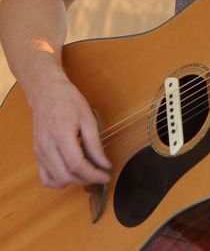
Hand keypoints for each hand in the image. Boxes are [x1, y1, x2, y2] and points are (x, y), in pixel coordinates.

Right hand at [29, 69, 110, 188]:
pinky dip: (58, 181)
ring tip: (87, 173)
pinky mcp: (36, 154)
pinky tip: (70, 174)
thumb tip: (103, 164)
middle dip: (86, 180)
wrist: (47, 92)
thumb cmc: (69, 101)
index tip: (106, 175)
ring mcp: (39, 151)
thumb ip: (94, 144)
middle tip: (100, 175)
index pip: (77, 164)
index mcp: (61, 133)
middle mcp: (46, 146)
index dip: (93, 174)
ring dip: (73, 182)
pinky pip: (45, 177)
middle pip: (66, 175)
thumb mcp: (88, 118)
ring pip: (55, 180)